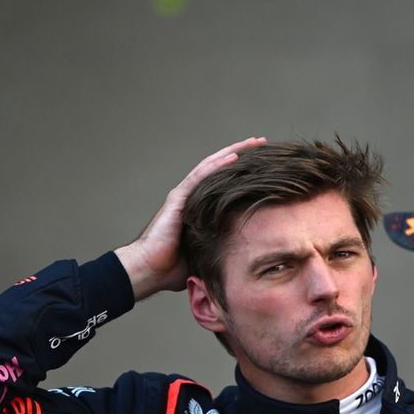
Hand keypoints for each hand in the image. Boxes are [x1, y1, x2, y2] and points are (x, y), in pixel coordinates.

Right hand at [116, 137, 265, 300]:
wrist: (150, 270)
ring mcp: (183, 196)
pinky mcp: (178, 199)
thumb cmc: (172, 267)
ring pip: (211, 166)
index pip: (223, 183)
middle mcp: (190, 197)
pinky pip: (200, 177)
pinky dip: (217, 166)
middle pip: (218, 168)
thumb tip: (247, 256)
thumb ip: (222, 248)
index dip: (242, 172)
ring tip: (253, 143)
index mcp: (197, 208)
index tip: (264, 165)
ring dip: (233, 152)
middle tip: (262, 143)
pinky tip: (234, 157)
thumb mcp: (207, 254)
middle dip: (241, 154)